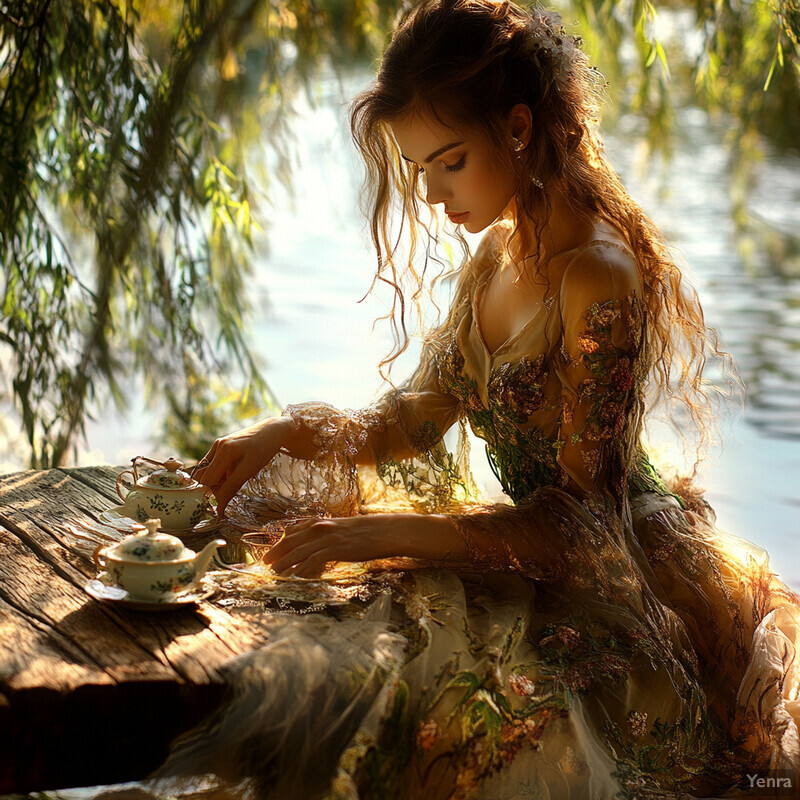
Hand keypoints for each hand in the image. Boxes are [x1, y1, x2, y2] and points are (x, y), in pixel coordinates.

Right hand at [192, 417, 294, 516]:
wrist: (273, 430)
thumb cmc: (264, 449)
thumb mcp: (250, 469)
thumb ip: (232, 486)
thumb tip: (218, 507)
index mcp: (224, 450)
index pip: (207, 480)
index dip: (210, 497)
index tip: (218, 511)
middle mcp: (217, 447)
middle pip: (203, 477)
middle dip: (211, 491)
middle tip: (224, 502)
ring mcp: (217, 446)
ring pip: (206, 472)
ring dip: (214, 485)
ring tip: (229, 490)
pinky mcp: (220, 448)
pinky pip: (212, 466)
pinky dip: (218, 477)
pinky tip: (229, 479)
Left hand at [263, 513, 465, 577]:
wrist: (386, 530)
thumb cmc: (367, 532)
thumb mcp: (343, 529)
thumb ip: (327, 536)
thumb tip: (317, 547)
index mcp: (322, 521)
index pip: (293, 530)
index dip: (280, 542)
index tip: (271, 551)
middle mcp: (321, 527)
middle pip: (291, 540)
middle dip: (276, 552)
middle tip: (265, 564)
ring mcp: (328, 537)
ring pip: (298, 551)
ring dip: (284, 563)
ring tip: (274, 573)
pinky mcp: (336, 548)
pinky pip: (313, 560)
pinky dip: (302, 569)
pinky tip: (295, 578)